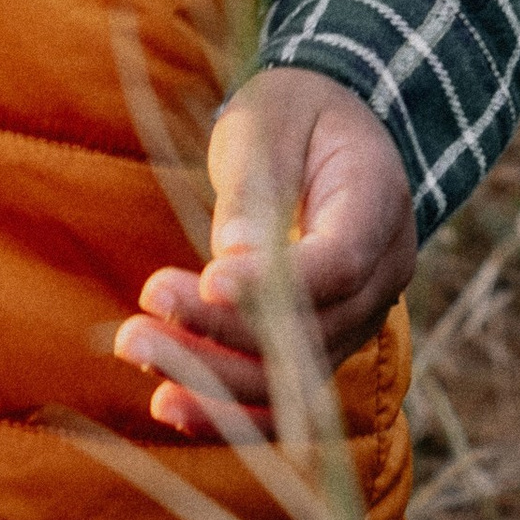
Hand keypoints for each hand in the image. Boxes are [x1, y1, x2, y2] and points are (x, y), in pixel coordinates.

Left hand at [116, 69, 414, 436]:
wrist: (333, 129)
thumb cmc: (296, 112)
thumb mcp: (273, 118)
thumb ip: (258, 184)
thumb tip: (231, 253)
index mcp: (380, 205)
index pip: (339, 264)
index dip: (275, 283)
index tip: (206, 280)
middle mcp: (382, 278)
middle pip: (312, 334)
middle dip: (221, 336)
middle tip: (137, 325)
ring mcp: (357, 319)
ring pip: (296, 379)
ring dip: (213, 381)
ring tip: (137, 352)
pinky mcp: (323, 342)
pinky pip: (286, 392)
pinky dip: (232, 407)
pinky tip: (171, 403)